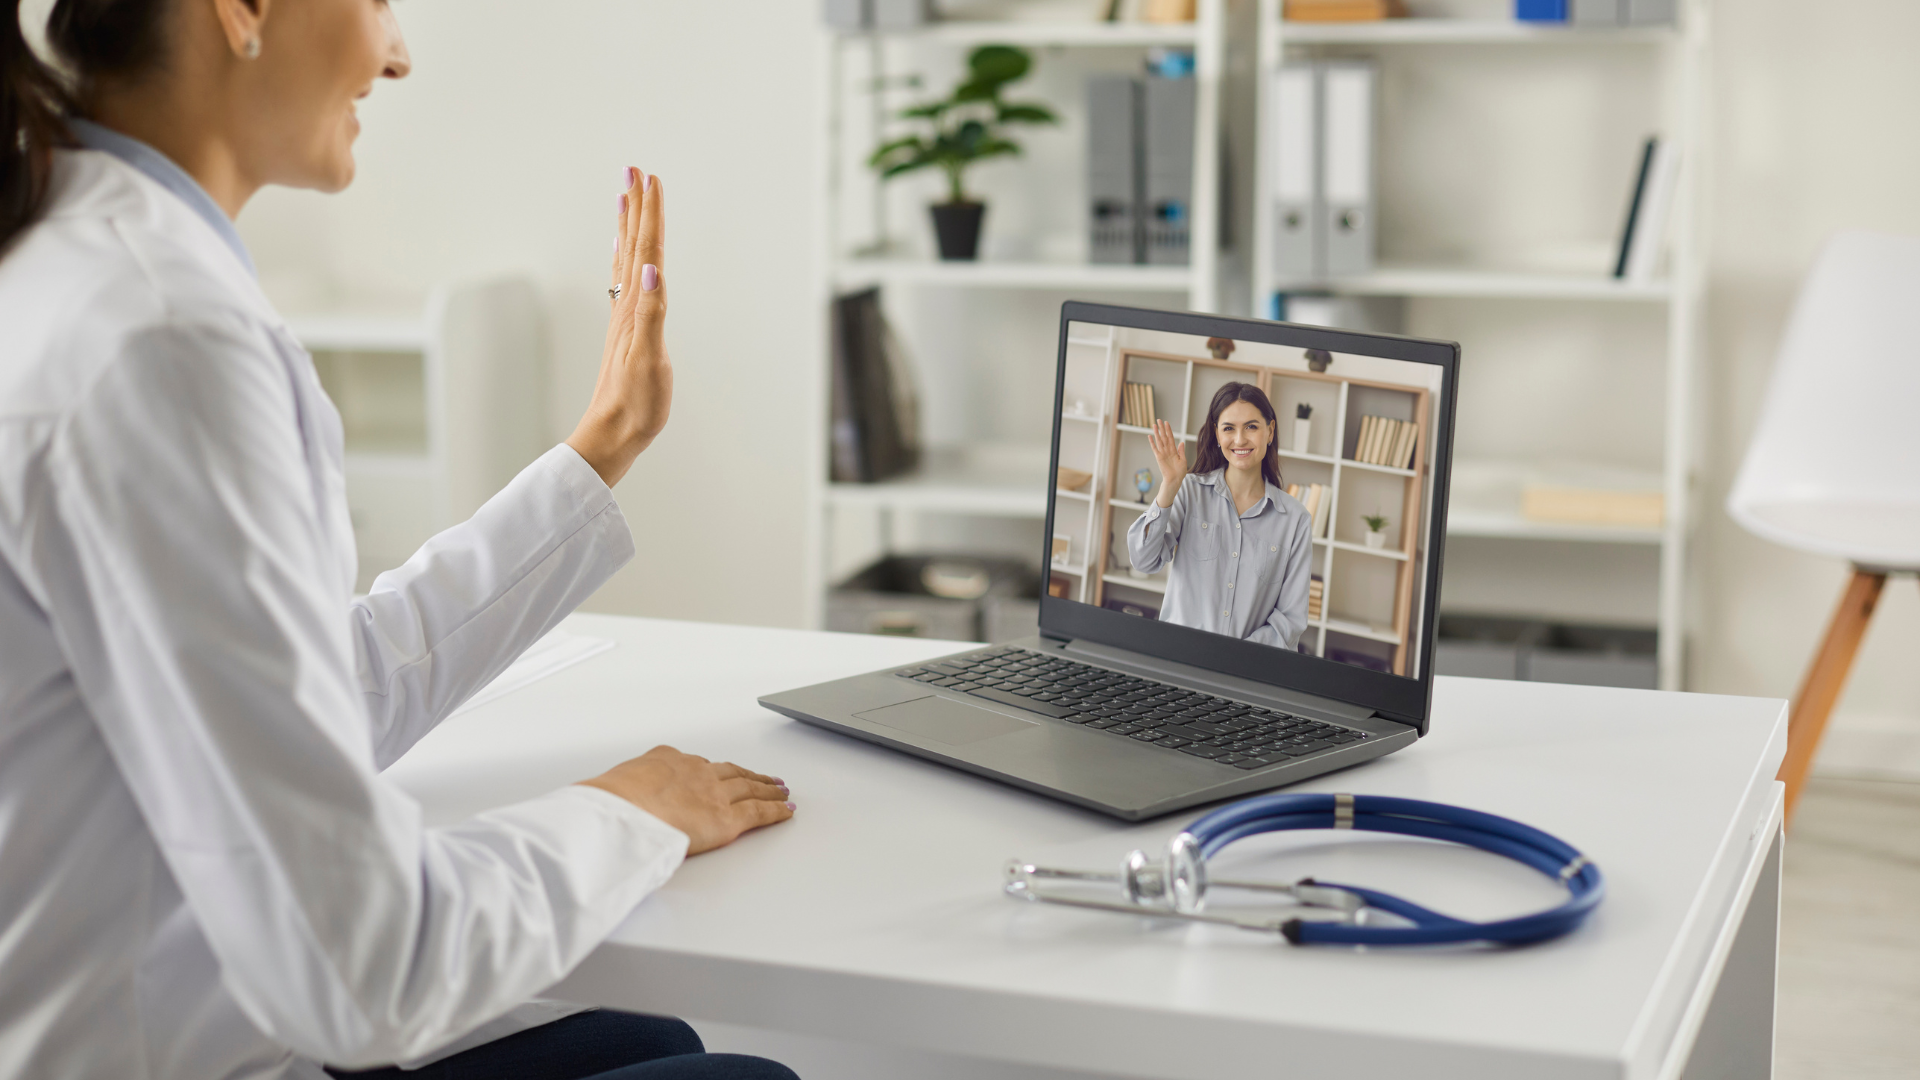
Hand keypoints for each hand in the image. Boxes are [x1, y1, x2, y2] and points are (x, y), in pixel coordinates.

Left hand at [567, 166, 670, 486]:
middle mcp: (628, 307)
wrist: (612, 434)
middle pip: (635, 247)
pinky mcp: (627, 333)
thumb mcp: (649, 358)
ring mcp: (626, 319)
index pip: (646, 251)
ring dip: (631, 228)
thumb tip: (650, 269)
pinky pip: (628, 283)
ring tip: (629, 200)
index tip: (650, 178)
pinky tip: (630, 259)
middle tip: (637, 171)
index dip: (650, 214)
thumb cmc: (635, 404)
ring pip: (628, 261)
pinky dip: (629, 260)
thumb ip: (652, 312)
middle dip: (637, 208)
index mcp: (636, 309)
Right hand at [579, 746, 792, 855]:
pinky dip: (775, 811)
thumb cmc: (609, 803)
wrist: (621, 810)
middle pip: (731, 772)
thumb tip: (614, 804)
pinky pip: (758, 813)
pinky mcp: (727, 819)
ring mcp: (714, 794)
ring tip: (780, 790)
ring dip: (767, 788)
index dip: (715, 770)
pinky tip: (786, 810)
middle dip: (749, 775)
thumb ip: (626, 792)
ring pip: (749, 788)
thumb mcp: (614, 787)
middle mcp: (696, 772)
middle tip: (764, 777)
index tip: (722, 771)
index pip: (698, 764)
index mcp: (667, 760)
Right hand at [1148, 419, 1187, 506]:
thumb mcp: (1183, 460)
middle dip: (1162, 428)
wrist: (1175, 479)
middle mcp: (1167, 450)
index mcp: (1174, 450)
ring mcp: (1162, 453)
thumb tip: (1181, 442)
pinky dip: (1152, 442)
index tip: (1166, 423)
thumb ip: (1181, 451)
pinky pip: (1154, 448)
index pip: (1170, 437)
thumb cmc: (1179, 472)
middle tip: (1159, 420)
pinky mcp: (1159, 457)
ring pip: (1159, 440)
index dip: (1168, 430)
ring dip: (1157, 433)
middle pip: (1164, 437)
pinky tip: (1150, 436)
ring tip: (1154, 425)